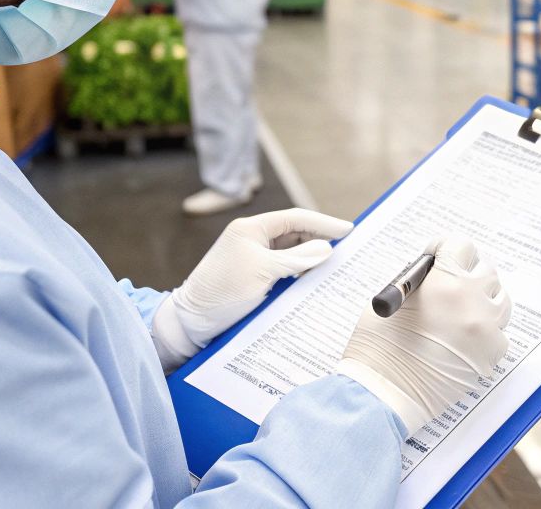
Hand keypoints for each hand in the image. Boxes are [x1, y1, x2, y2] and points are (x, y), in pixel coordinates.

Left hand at [152, 208, 353, 368]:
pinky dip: (300, 271)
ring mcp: (253, 257)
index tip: (348, 230)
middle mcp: (253, 238)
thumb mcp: (263, 272)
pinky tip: (313, 278)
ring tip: (334, 265)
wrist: (193, 322)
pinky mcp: (254, 276)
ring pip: (291, 251)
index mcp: (251, 228)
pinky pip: (284, 268)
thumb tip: (325, 248)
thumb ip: (296, 258)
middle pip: (295, 233)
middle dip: (319, 239)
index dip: (323, 223)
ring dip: (310, 257)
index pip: (295, 218)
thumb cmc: (222, 292)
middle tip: (346, 249)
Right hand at [335, 237, 511, 433]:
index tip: (441, 255)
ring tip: (461, 311)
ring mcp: (485, 329)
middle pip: (485, 269)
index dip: (448, 248)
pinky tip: (465, 338)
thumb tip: (437, 269)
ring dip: (482, 300)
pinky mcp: (491, 355)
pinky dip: (486, 332)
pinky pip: (499, 332)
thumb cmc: (379, 346)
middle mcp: (472, 302)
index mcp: (445, 282)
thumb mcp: (395, 296)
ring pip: (499, 299)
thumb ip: (422, 278)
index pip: (463, 245)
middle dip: (467, 272)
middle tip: (453, 282)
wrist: (383, 394)